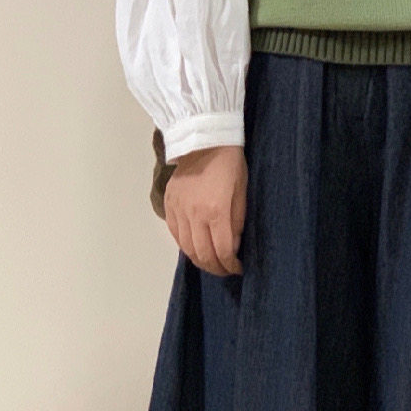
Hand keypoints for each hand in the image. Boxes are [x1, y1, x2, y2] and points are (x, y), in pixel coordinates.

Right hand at [163, 144, 245, 276]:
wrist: (204, 139)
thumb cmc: (230, 163)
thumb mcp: (241, 192)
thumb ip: (237, 222)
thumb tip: (232, 246)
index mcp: (216, 211)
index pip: (222, 251)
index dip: (230, 265)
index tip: (237, 268)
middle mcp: (194, 215)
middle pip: (202, 254)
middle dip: (215, 268)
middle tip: (224, 270)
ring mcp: (179, 210)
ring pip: (186, 248)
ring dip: (199, 260)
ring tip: (210, 262)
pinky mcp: (169, 204)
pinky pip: (175, 234)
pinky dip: (185, 245)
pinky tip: (194, 247)